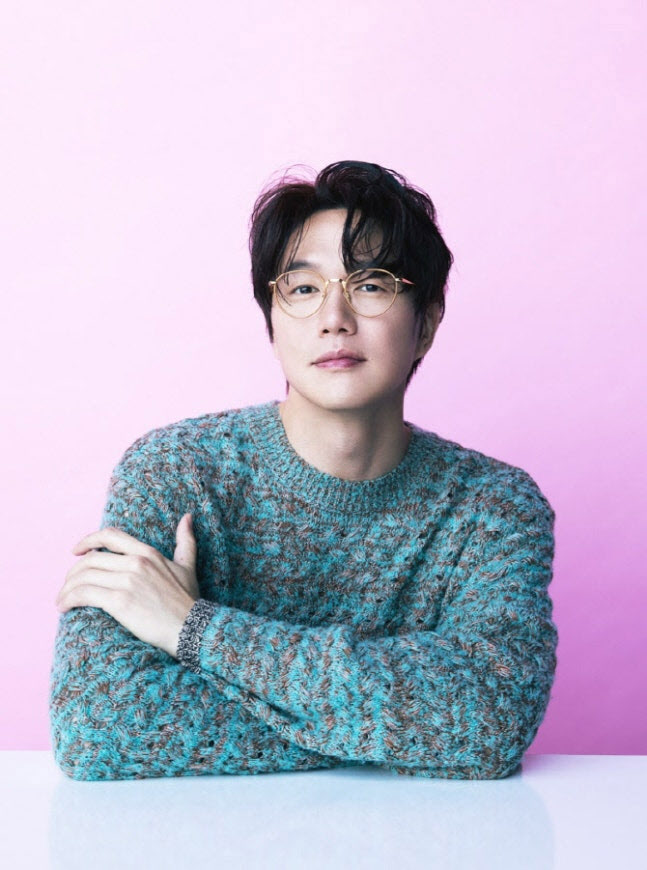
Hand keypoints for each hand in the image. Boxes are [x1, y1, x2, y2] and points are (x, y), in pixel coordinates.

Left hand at [56, 513, 199, 657]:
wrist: (191, 628)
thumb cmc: (188, 601)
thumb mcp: (187, 566)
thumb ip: (186, 541)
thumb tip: (187, 517)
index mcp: (148, 553)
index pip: (110, 536)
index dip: (88, 540)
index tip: (76, 551)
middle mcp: (136, 563)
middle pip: (91, 559)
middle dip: (73, 573)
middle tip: (68, 586)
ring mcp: (127, 581)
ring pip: (84, 577)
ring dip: (67, 588)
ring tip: (62, 600)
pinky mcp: (119, 601)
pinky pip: (84, 594)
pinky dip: (69, 599)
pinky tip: (65, 607)